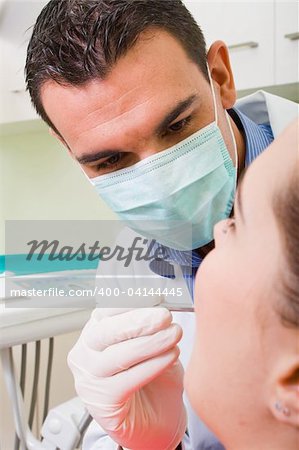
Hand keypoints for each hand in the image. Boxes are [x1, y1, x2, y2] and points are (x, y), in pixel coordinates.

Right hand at [67, 308, 185, 449]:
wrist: (158, 419)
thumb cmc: (154, 377)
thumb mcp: (153, 342)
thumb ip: (151, 323)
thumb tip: (162, 302)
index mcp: (95, 332)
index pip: (105, 311)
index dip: (130, 302)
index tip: (155, 298)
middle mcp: (85, 354)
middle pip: (105, 332)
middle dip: (138, 321)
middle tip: (165, 316)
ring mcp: (89, 380)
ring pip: (117, 356)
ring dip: (150, 343)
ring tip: (174, 335)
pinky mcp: (102, 403)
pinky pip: (127, 380)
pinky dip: (152, 366)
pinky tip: (170, 356)